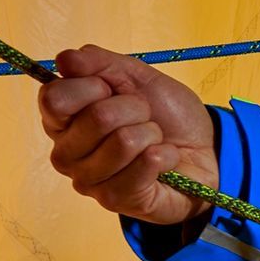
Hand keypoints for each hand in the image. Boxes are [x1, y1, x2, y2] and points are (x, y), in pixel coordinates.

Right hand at [38, 44, 216, 225]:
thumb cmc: (165, 115)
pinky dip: (166, 154)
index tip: (113, 90)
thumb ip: (98, 63)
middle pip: (96, 117)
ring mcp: (89, 181)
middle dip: (135, 108)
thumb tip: (65, 59)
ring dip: (152, 133)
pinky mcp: (117, 201)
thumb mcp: (135, 76)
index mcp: (61, 121)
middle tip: (144, 117)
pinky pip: (145, 164)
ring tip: (155, 140)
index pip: (55, 98)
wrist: (205, 150)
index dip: (93, 86)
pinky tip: (165, 160)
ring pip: (123, 141)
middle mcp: (66, 154)